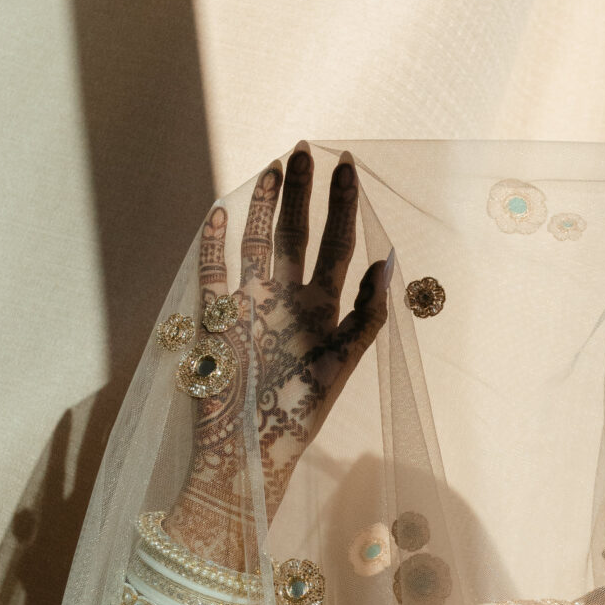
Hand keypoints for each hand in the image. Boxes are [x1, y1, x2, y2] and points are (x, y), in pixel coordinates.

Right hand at [164, 143, 390, 566]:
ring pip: (258, 244)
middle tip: (305, 148)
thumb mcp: (344, 365)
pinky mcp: (216, 320)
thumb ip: (367, 313)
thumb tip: (392, 259)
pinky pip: (213, 273)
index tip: (347, 163)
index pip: (338, 243)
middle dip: (302, 192)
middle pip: (297, 234)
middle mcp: (287, 301)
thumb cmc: (300, 418)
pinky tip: (219, 212)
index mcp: (324, 309)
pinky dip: (214, 244)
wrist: (249, 457)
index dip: (343, 204)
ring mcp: (250, 306)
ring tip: (271, 166)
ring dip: (263, 206)